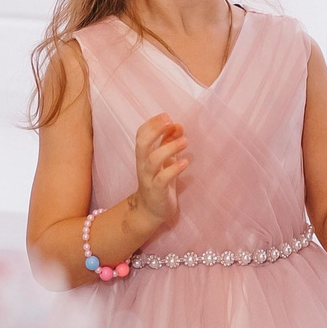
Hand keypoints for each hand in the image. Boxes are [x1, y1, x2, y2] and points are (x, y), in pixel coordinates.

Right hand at [129, 114, 189, 232]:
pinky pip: (163, 178)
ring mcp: (148, 178)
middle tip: (171, 122)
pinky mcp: (157, 191)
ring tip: (185, 141)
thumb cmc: (158, 182)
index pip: (141, 134)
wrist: (151, 211)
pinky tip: (185, 162)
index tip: (167, 116)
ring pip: (153, 160)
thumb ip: (168, 143)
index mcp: (143, 155)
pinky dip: (174, 169)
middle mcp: (142, 165)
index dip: (152, 123)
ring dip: (169, 148)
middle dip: (155, 130)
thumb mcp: (164, 160)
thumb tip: (177, 125)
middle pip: (142, 143)